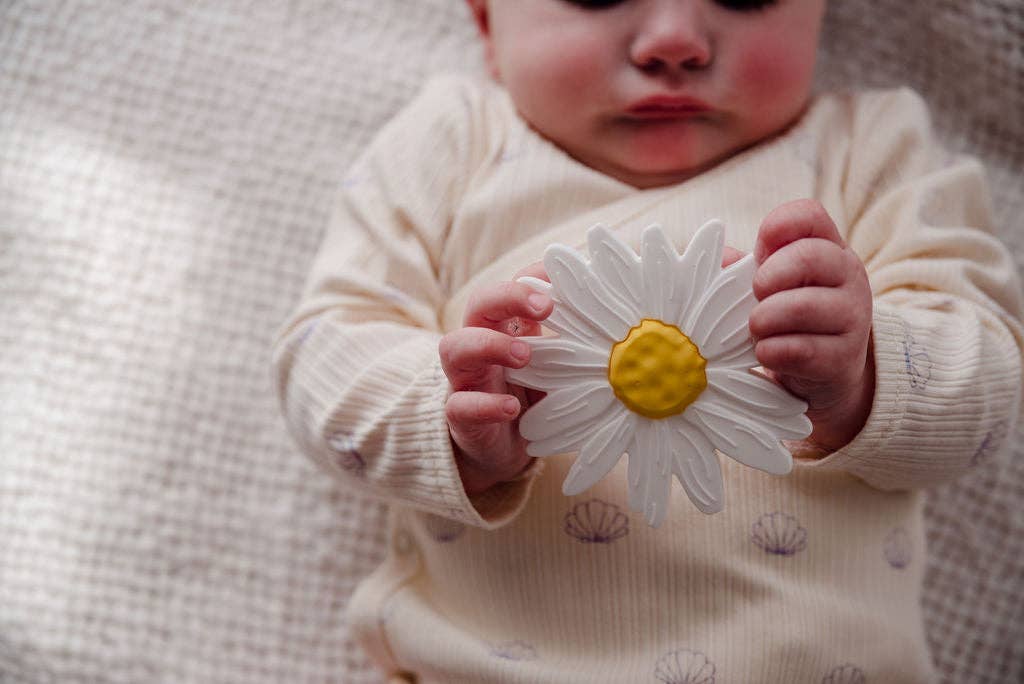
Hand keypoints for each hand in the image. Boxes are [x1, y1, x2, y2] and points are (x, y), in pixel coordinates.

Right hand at [439, 263, 551, 494]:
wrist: (506, 451)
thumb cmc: (534, 399)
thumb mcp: (556, 369)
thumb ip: (574, 346)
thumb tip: (616, 323)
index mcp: (507, 330)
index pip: (510, 289)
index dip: (530, 278)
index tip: (559, 275)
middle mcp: (480, 346)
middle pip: (478, 305)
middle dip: (507, 296)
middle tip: (544, 307)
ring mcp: (466, 380)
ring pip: (454, 348)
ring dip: (488, 345)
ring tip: (524, 357)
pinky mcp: (460, 417)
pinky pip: (459, 405)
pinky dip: (485, 405)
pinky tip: (511, 409)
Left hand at [749, 199, 874, 451]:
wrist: (825, 372)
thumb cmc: (787, 317)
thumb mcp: (768, 286)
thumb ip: (742, 268)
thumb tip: (718, 256)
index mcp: (828, 248)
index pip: (810, 215)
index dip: (779, 224)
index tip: (760, 248)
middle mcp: (848, 275)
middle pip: (810, 256)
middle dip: (769, 277)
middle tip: (755, 295)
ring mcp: (852, 316)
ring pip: (805, 306)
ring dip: (766, 319)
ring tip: (755, 328)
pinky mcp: (843, 358)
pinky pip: (801, 350)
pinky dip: (771, 352)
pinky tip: (764, 353)